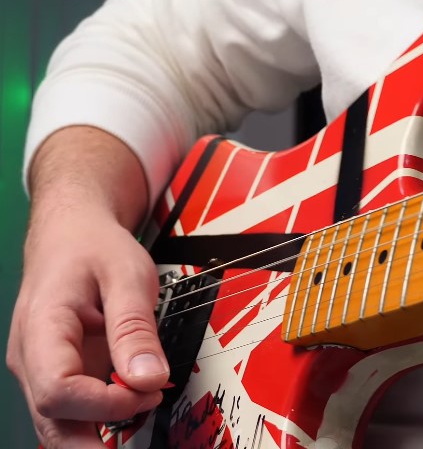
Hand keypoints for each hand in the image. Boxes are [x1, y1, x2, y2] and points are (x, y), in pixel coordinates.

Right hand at [7, 126, 168, 447]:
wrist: (74, 234)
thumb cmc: (94, 248)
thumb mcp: (126, 274)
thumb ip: (135, 328)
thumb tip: (149, 379)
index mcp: (42, 331)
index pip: (58, 392)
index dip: (105, 404)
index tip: (149, 390)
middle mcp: (33, 359)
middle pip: (53, 424)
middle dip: (97, 443)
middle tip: (148, 420)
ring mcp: (45, 371)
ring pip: (62, 426)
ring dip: (103, 434)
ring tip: (147, 408)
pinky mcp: (63, 375)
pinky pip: (77, 413)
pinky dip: (106, 419)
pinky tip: (137, 406)